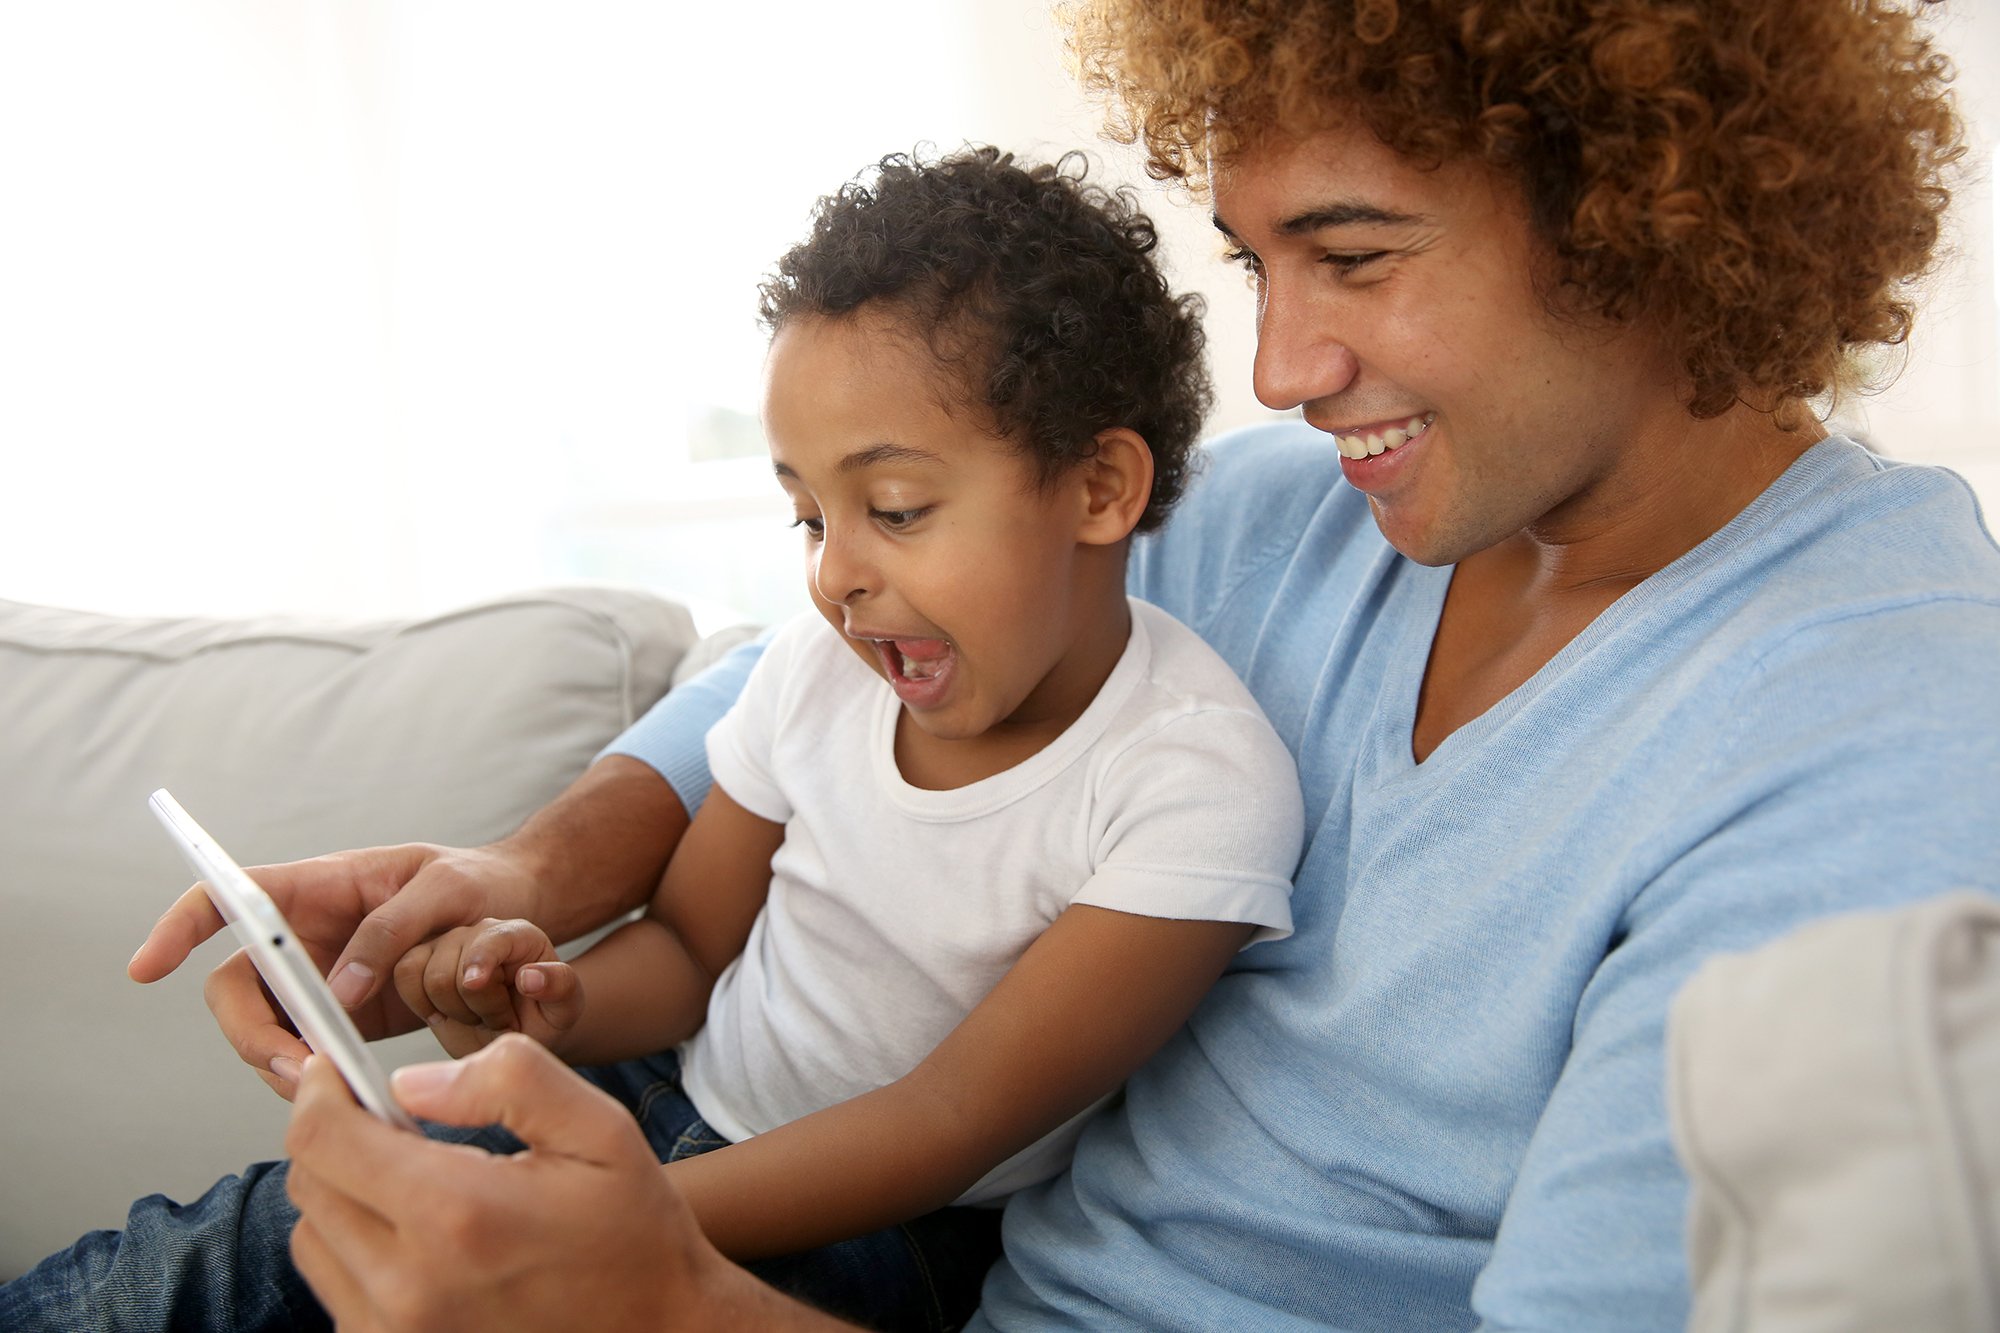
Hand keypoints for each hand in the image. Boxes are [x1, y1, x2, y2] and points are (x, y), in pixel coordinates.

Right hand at [128, 842, 538, 1099]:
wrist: (518, 907)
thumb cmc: (478, 881)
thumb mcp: (447, 888)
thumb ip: (393, 930)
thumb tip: (339, 992)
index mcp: (317, 885)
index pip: (228, 896)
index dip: (178, 928)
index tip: (145, 969)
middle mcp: (304, 935)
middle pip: (234, 987)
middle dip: (249, 1033)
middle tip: (294, 1069)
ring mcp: (318, 978)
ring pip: (264, 1030)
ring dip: (282, 1066)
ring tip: (331, 1089)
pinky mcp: (342, 1017)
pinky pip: (303, 1052)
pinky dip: (314, 1078)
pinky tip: (347, 1095)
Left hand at [284, 1036, 822, 1331]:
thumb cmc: (632, 1233)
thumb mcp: (599, 1129)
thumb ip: (510, 1081)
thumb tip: (411, 1082)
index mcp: (456, 1215)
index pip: (324, 1139)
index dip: (319, 1089)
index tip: (334, 1068)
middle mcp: (408, 1284)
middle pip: (310, 1185)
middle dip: (337, 1135)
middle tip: (393, 1119)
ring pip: (313, 1238)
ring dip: (344, 1194)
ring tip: (412, 1180)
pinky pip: (336, 1288)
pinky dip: (357, 1248)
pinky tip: (419, 1234)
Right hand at [393, 918, 584, 1058]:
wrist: (520, 1026)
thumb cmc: (543, 1013)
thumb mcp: (566, 1006)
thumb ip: (560, 987)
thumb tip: (530, 977)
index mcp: (518, 935)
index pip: (492, 939)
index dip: (480, 959)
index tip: (474, 983)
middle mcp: (478, 933)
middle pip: (448, 967)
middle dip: (472, 1007)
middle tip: (500, 1020)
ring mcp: (446, 944)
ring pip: (418, 971)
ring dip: (444, 1007)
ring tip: (475, 1017)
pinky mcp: (420, 960)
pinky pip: (402, 976)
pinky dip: (418, 1002)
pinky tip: (445, 1014)